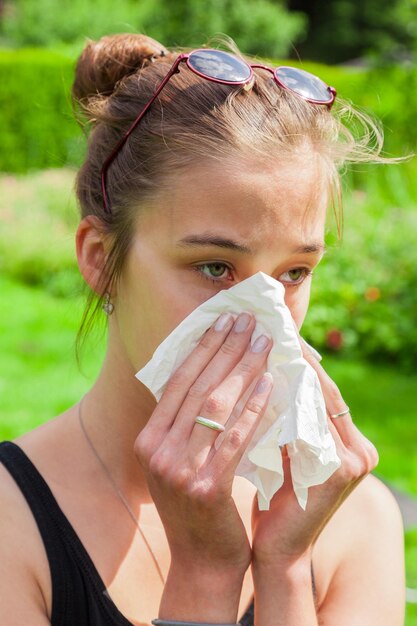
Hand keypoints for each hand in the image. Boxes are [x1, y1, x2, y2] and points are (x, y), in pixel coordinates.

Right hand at [134, 312, 273, 572]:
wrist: (203, 560)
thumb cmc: (200, 505)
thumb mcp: (181, 459)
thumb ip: (187, 422)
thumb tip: (213, 368)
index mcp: (147, 439)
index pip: (177, 380)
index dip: (203, 346)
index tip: (225, 319)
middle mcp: (155, 450)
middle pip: (196, 385)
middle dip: (226, 347)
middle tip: (249, 320)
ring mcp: (176, 469)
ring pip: (215, 404)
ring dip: (242, 368)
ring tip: (264, 342)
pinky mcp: (205, 486)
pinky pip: (233, 436)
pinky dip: (253, 407)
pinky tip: (269, 383)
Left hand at [251, 339, 378, 566]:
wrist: (277, 551)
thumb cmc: (274, 499)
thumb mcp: (285, 452)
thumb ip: (287, 418)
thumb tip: (264, 372)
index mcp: (349, 443)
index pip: (323, 388)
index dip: (300, 358)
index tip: (275, 331)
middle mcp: (359, 449)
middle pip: (324, 388)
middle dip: (295, 356)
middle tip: (266, 327)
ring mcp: (353, 460)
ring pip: (316, 400)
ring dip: (288, 370)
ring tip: (260, 343)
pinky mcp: (339, 470)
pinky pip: (307, 423)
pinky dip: (284, 400)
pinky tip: (260, 379)